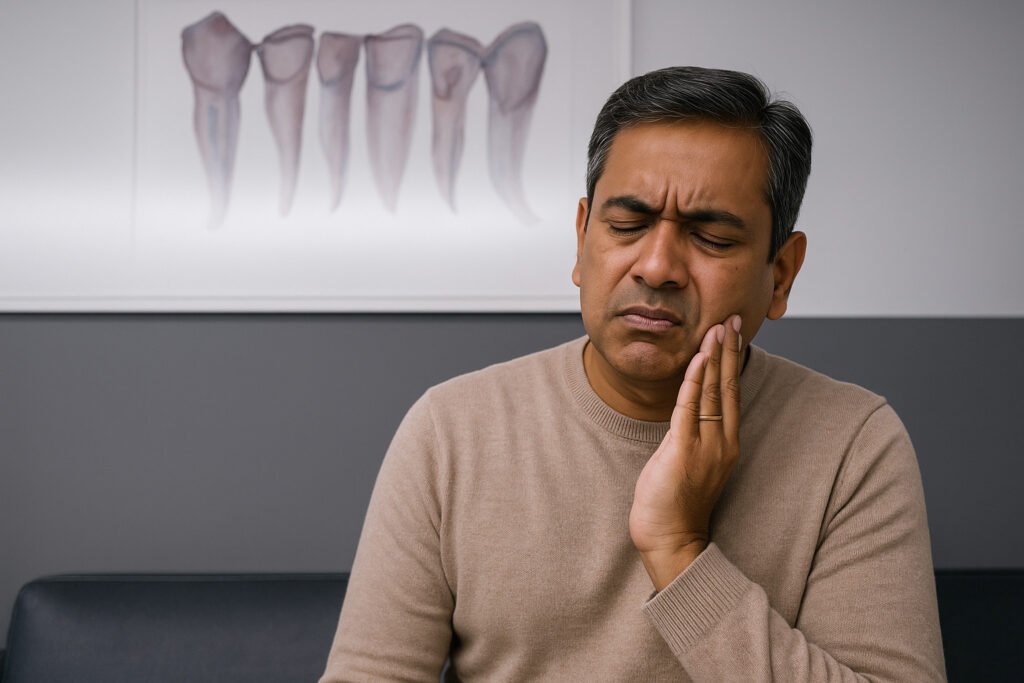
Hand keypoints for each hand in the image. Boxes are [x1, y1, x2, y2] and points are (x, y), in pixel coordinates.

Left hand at [629, 314, 742, 590]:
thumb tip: (686, 412)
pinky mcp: (684, 450)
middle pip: (728, 386)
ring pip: (714, 392)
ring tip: (718, 328)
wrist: (671, 539)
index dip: (732, 362)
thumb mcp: (687, 461)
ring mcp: (705, 446)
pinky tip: (698, 358)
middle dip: (729, 350)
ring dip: (714, 357)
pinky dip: (695, 380)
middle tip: (732, 318)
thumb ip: (691, 435)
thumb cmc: (675, 505)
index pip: (731, 393)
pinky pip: (691, 407)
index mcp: (725, 444)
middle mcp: (721, 442)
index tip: (733, 334)